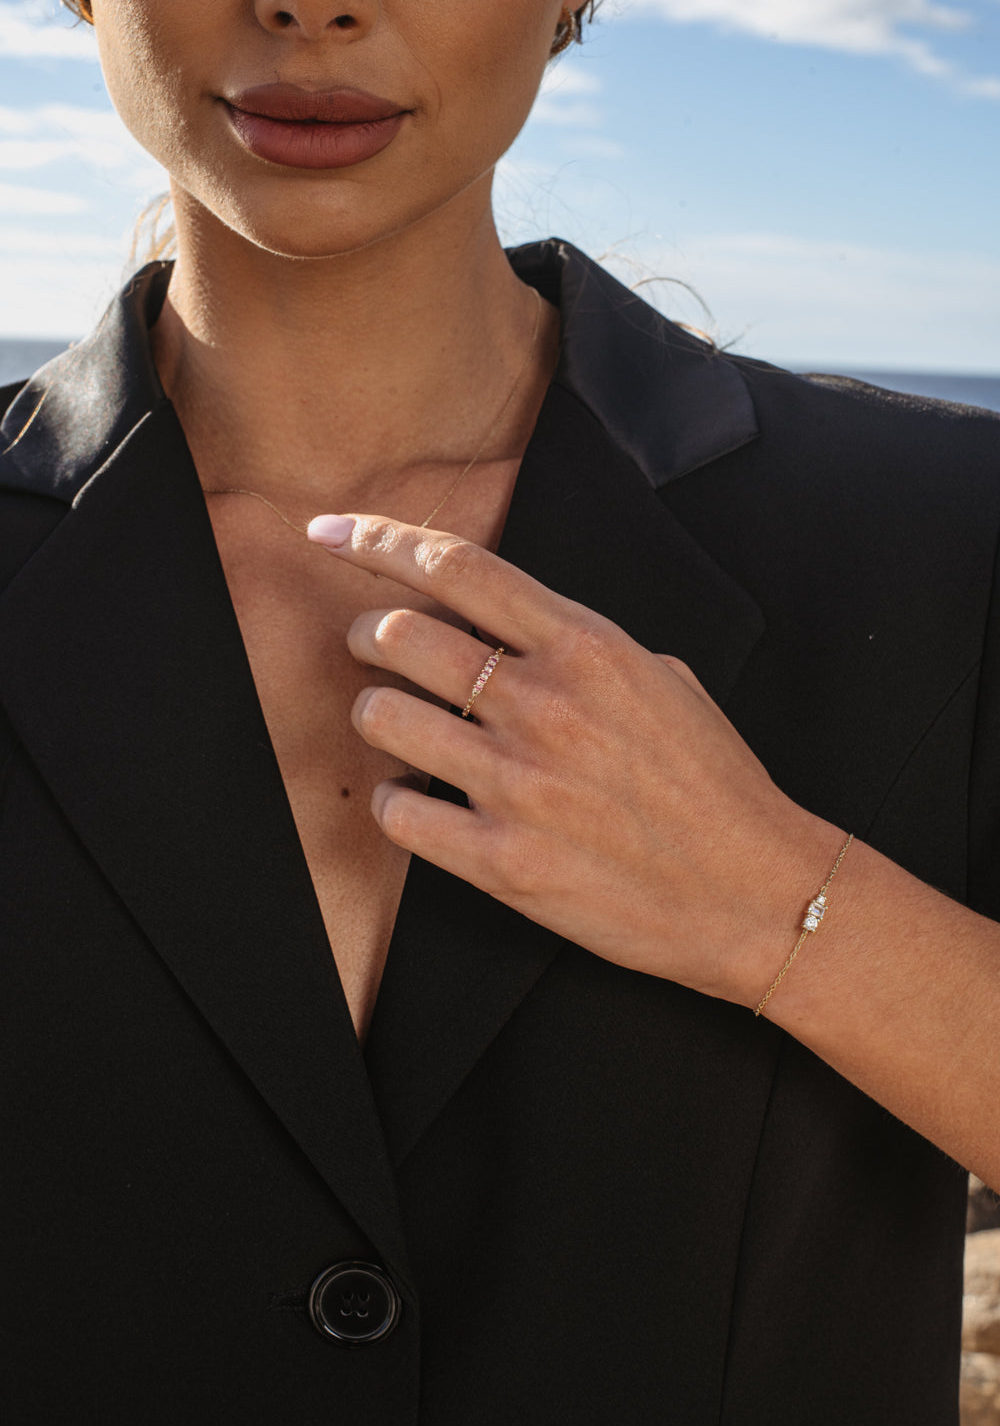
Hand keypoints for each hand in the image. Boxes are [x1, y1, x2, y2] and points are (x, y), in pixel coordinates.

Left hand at [308, 512, 840, 1005]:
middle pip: (399, 634)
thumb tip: (511, 632)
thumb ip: (580, 649)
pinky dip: (395, 800)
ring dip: (375, 715)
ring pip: (382, 718)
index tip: (334, 532)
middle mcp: (544, 704)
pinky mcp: (502, 861)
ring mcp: (518, 784)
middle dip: (365, 634)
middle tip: (370, 648)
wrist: (754, 893)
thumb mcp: (664, 679)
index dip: (379, 541)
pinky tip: (418, 800)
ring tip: (394, 725)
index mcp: (586, 647)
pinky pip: (398, 812)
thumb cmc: (714, 785)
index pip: (457, 567)